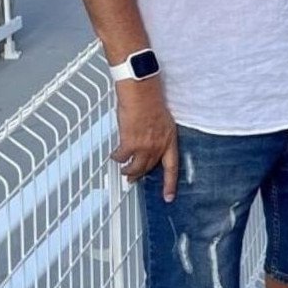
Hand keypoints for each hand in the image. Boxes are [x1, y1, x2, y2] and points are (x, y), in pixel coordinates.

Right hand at [111, 79, 178, 200]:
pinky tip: (114, 155)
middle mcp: (159, 145)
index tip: (168, 196)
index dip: (170, 184)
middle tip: (133, 179)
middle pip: (149, 168)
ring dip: (128, 170)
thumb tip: (149, 139)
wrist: (142, 91)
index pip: (172, 167)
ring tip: (124, 170)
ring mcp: (145, 146)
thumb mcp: (162, 119)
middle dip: (140, 175)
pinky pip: (121, 157)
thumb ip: (157, 133)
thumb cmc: (151, 98)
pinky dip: (117, 157)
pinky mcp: (130, 143)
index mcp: (169, 139)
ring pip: (135, 167)